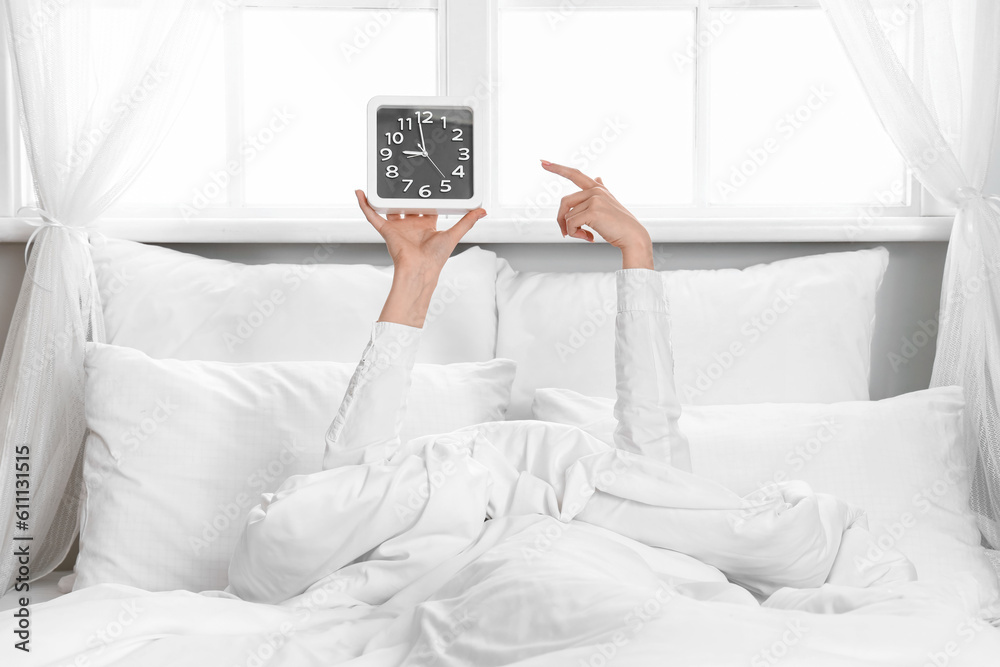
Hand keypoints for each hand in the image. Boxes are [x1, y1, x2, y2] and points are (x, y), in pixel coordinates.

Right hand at [355, 189, 485, 325]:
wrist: (420, 270)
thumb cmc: (435, 258)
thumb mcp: (454, 234)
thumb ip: (467, 221)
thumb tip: (482, 211)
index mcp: (426, 226)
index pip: (426, 206)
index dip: (426, 195)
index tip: (427, 182)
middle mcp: (411, 225)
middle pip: (407, 204)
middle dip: (405, 192)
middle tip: (406, 174)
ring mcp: (398, 227)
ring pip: (388, 207)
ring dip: (384, 196)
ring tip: (383, 180)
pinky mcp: (386, 230)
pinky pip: (373, 216)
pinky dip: (366, 205)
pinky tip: (360, 194)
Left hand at [541, 160, 653, 269]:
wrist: (633, 237)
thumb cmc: (620, 224)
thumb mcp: (609, 204)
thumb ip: (601, 190)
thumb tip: (598, 177)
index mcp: (597, 188)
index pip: (574, 174)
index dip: (558, 168)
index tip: (542, 162)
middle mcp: (596, 191)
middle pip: (564, 202)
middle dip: (561, 219)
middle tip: (565, 233)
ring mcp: (595, 199)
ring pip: (567, 216)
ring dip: (571, 230)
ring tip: (585, 236)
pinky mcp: (593, 211)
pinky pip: (571, 223)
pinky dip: (575, 234)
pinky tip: (589, 238)